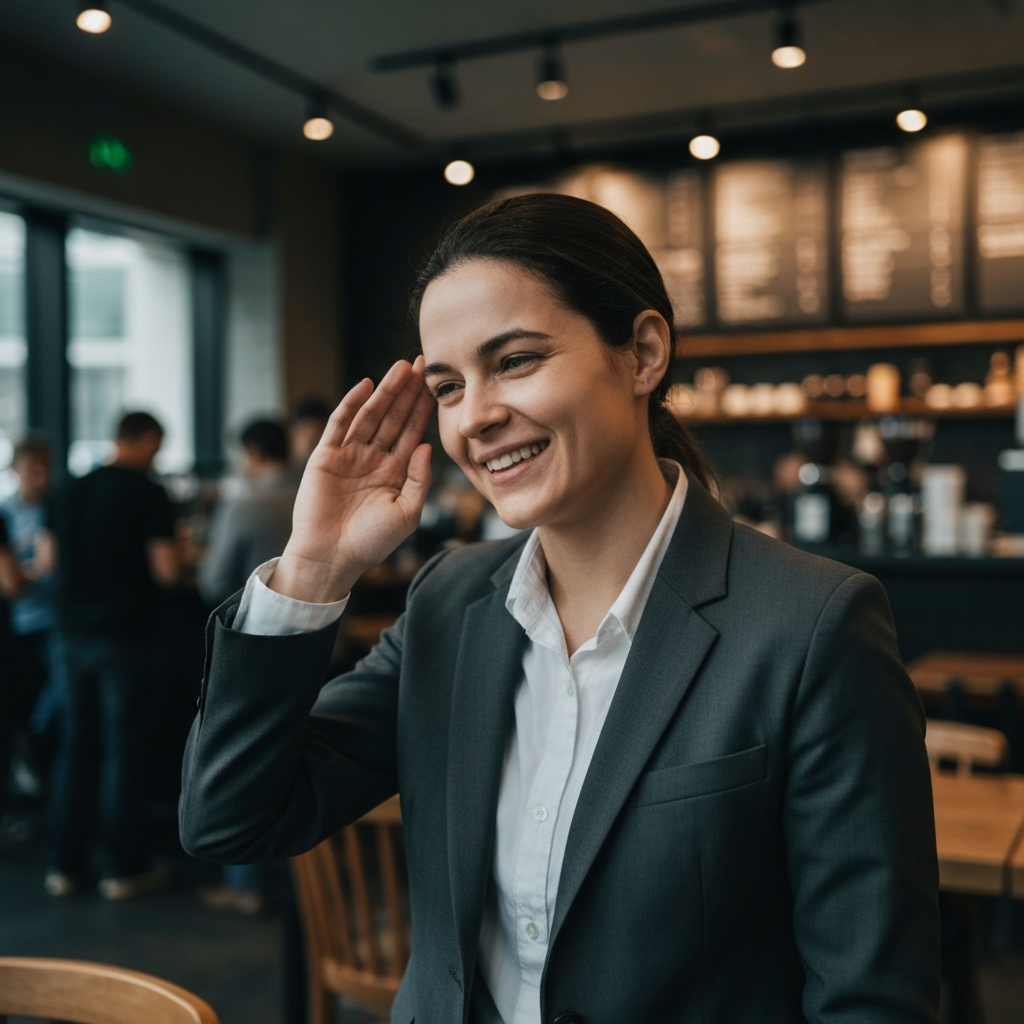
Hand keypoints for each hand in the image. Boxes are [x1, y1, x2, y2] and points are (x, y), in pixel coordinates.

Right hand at [270, 357, 434, 602]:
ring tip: (401, 368)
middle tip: (422, 363)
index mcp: (395, 471)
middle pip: (393, 416)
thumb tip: (427, 446)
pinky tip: (365, 386)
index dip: (423, 408)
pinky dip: (351, 404)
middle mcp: (373, 458)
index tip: (437, 384)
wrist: (332, 559)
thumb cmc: (371, 543)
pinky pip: (339, 424)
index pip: (412, 432)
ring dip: (384, 391)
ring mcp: (349, 455)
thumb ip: (419, 480)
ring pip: (370, 415)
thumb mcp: (407, 513)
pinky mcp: (325, 456)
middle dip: (407, 391)